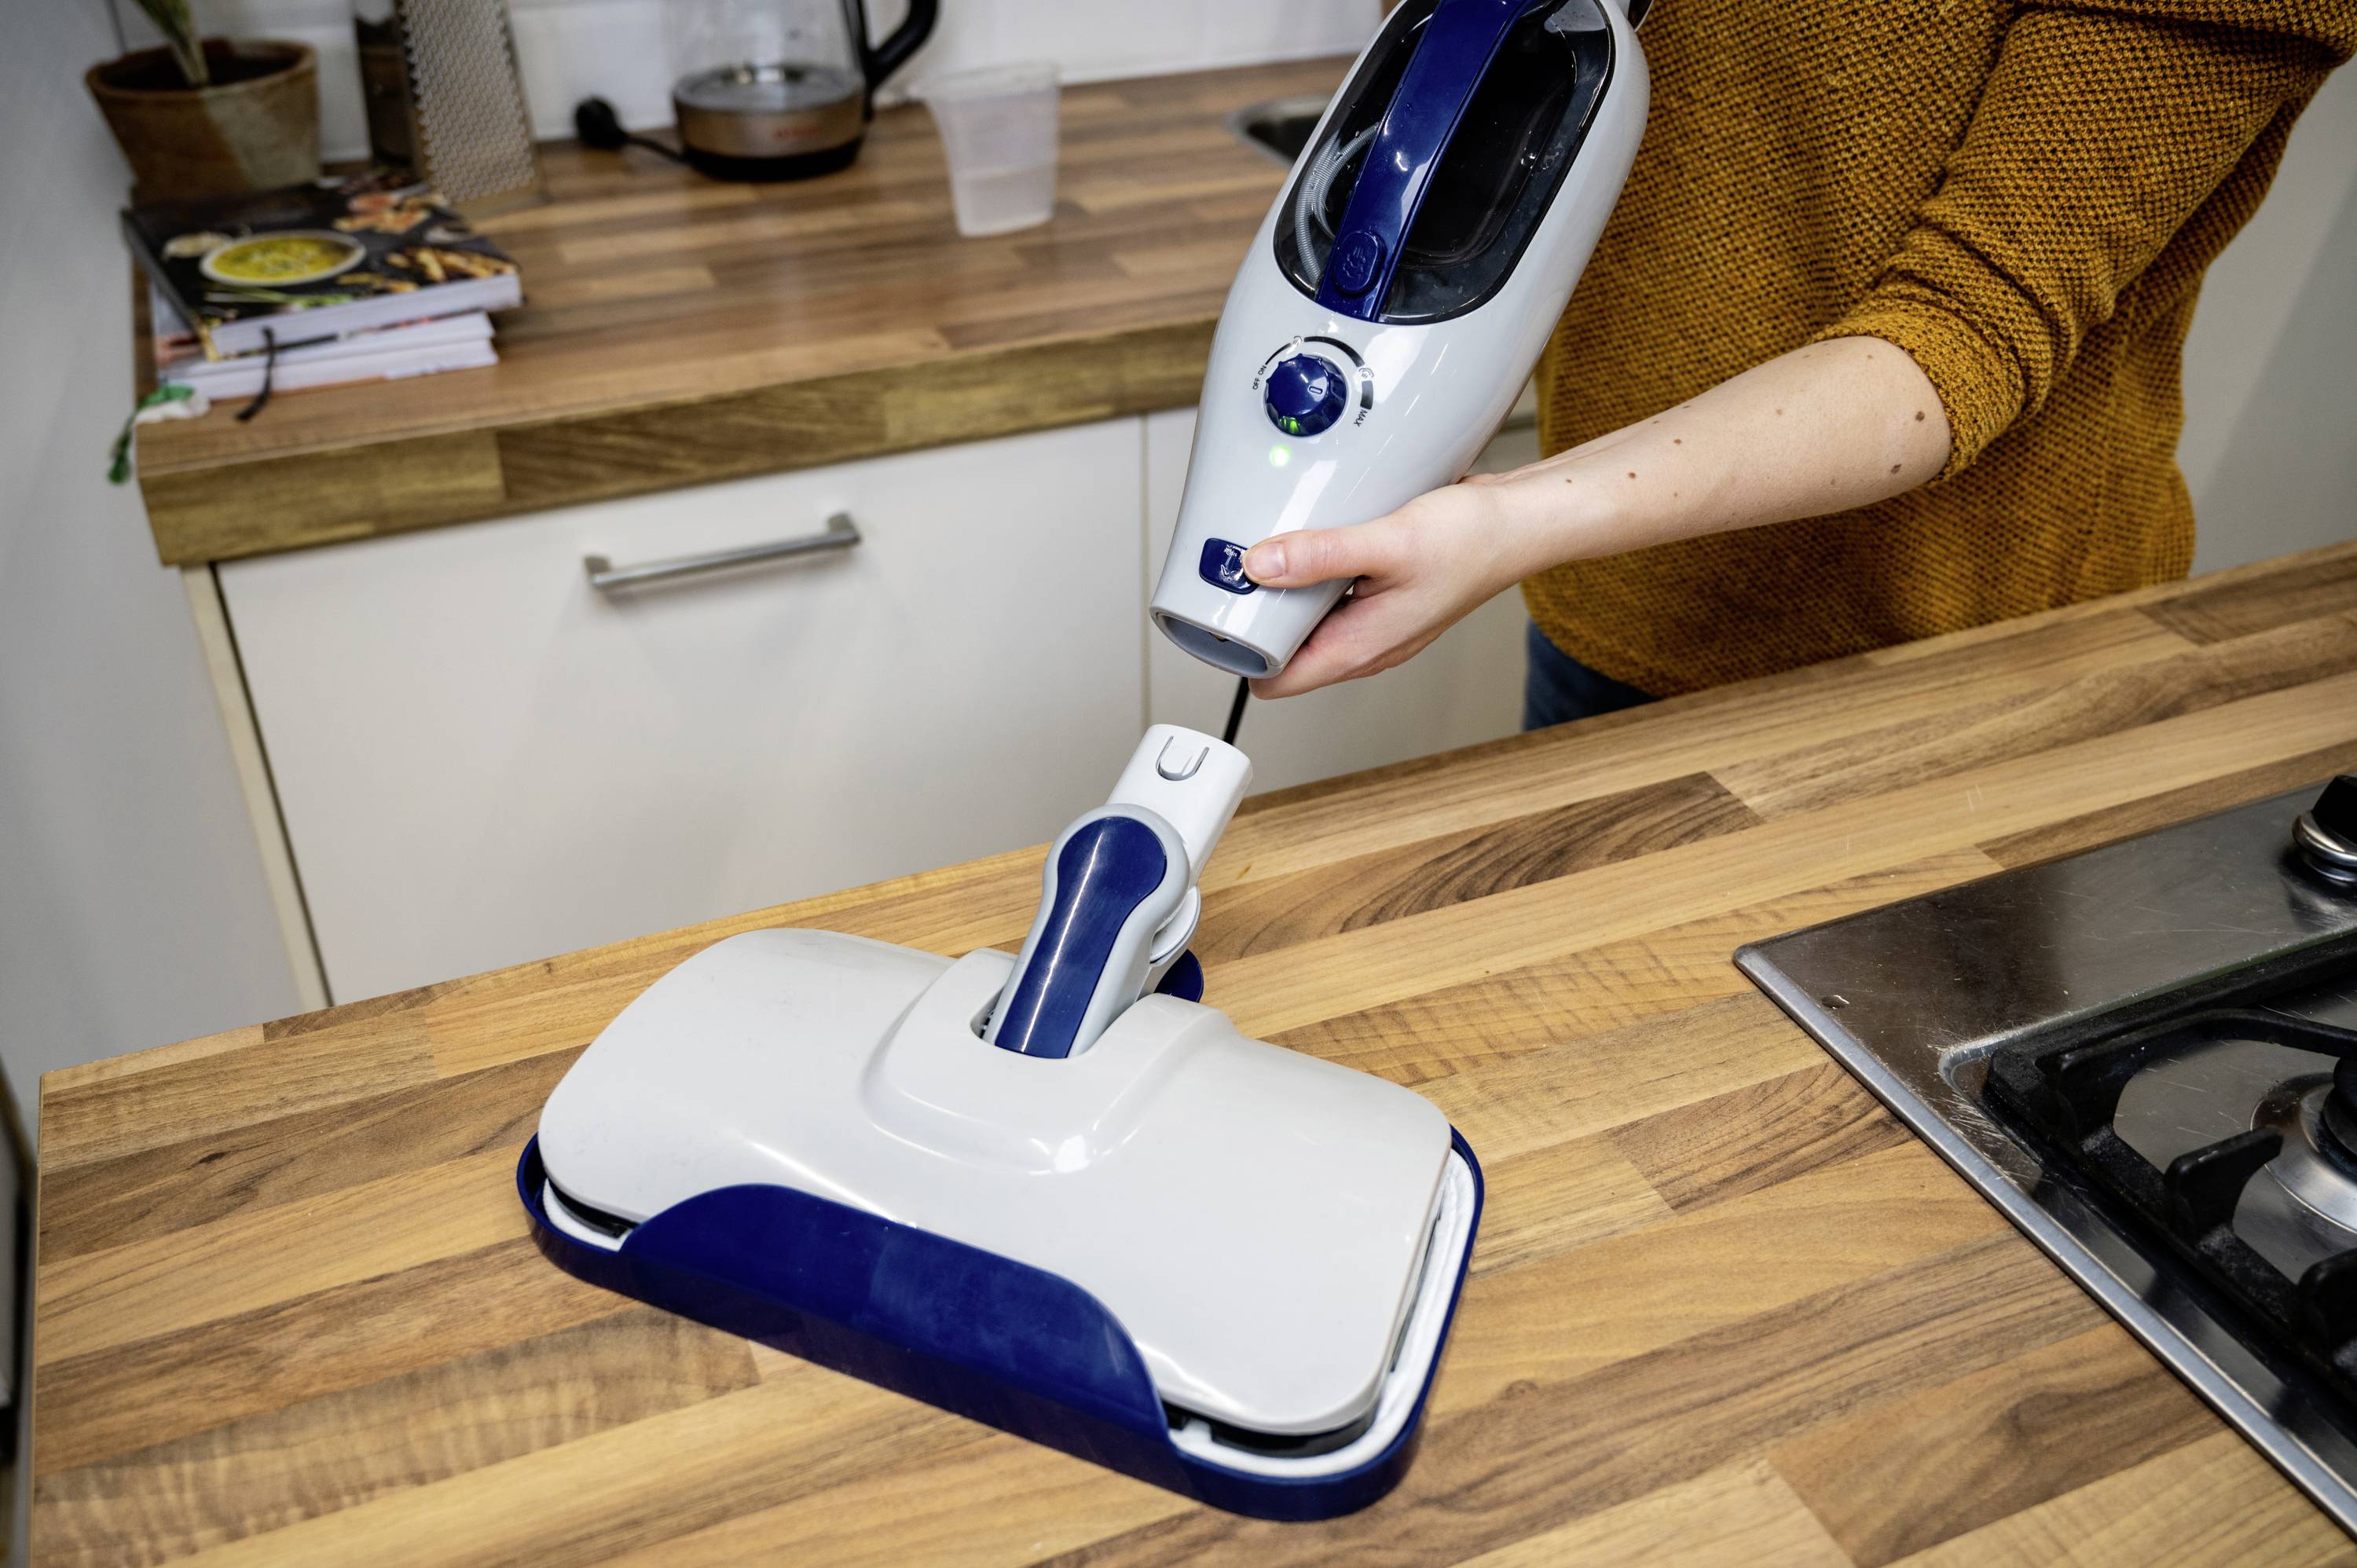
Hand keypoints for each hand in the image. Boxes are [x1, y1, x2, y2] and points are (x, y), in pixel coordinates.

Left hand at [1241, 475, 1549, 697]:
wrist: (1520, 524)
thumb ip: (1321, 555)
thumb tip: (1260, 565)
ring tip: (1266, 549)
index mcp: (1360, 647)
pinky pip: (1331, 595)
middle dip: (1256, 618)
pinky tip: (1311, 539)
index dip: (1240, 653)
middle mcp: (1364, 643)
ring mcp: (1373, 621)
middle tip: (1235, 571)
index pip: (1275, 681)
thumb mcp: (1389, 542)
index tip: (1221, 613)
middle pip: (1285, 651)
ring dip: (1284, 593)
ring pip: (1307, 621)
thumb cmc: (1472, 542)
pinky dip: (1313, 573)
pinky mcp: (1381, 594)